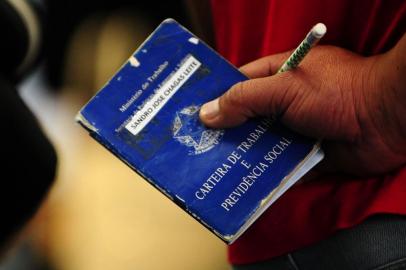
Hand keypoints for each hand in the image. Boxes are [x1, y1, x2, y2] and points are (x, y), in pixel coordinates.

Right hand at [200, 36, 405, 175]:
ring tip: (213, 170)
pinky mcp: (308, 154)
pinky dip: (267, 175)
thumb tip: (208, 112)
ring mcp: (297, 129)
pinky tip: (245, 185)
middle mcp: (286, 103)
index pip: (240, 84)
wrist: (386, 120)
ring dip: (244, 156)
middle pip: (248, 118)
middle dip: (227, 133)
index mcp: (279, 76)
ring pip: (262, 145)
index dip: (217, 97)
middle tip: (198, 147)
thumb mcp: (285, 88)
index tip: (193, 113)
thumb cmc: (338, 91)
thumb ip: (245, 99)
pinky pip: (281, 166)